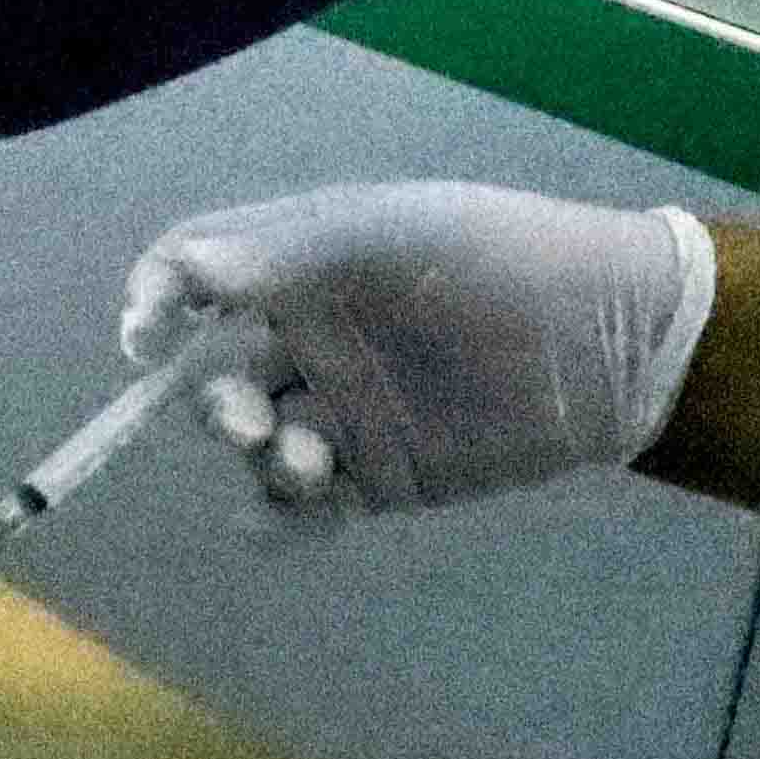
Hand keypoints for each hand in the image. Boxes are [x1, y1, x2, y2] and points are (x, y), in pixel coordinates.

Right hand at [117, 183, 718, 515]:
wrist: (611, 341)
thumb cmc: (498, 262)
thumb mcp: (389, 236)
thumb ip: (283, 254)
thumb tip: (179, 270)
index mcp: (302, 264)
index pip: (193, 275)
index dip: (154, 302)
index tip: (148, 338)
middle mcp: (310, 336)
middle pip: (208, 374)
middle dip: (206, 403)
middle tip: (247, 418)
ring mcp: (342, 410)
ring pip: (253, 446)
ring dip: (257, 459)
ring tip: (315, 463)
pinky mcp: (380, 477)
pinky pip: (299, 511)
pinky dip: (275, 522)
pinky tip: (289, 517)